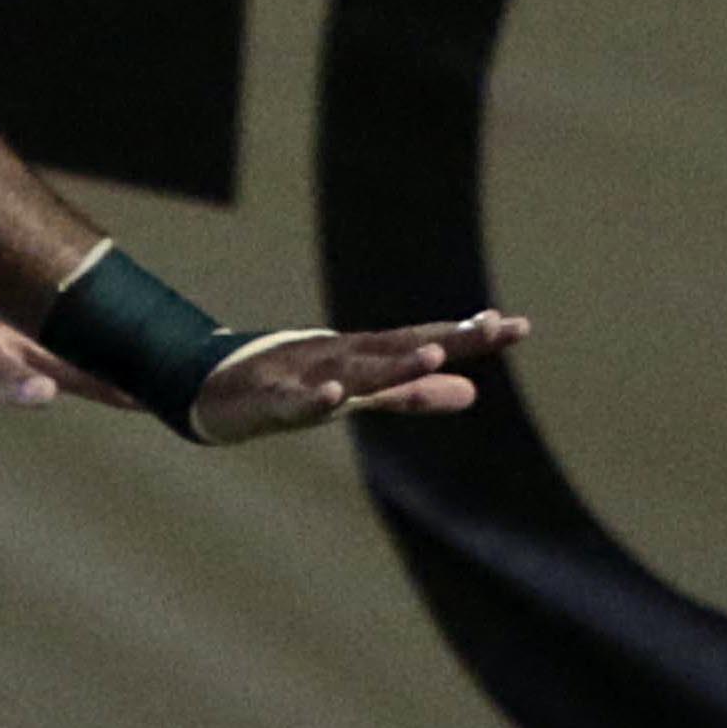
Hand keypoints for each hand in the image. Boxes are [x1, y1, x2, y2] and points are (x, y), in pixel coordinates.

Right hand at [191, 309, 525, 445]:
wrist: (211, 389)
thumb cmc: (292, 385)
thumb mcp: (360, 393)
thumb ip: (414, 393)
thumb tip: (473, 392)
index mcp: (365, 358)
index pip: (423, 341)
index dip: (468, 336)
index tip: (516, 326)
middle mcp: (340, 359)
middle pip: (398, 348)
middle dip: (445, 339)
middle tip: (492, 329)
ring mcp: (303, 376)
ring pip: (353, 371)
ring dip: (392, 363)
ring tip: (433, 353)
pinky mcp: (267, 400)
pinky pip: (291, 401)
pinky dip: (311, 397)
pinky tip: (333, 395)